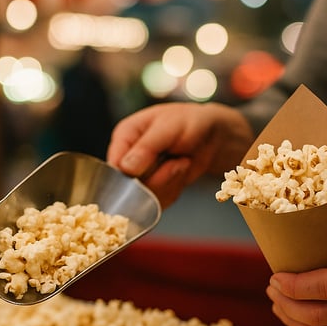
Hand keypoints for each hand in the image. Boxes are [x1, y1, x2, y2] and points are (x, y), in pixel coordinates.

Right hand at [107, 102, 253, 207]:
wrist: (211, 137)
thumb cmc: (189, 123)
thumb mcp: (169, 128)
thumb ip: (147, 147)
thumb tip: (125, 168)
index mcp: (124, 136)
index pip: (114, 165)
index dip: (130, 174)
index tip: (154, 167)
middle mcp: (127, 158)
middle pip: (129, 186)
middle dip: (158, 178)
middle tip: (178, 161)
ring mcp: (140, 176)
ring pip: (144, 198)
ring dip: (169, 184)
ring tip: (182, 162)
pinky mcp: (153, 189)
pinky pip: (158, 202)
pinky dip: (174, 190)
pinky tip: (181, 172)